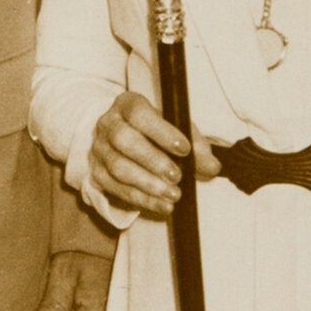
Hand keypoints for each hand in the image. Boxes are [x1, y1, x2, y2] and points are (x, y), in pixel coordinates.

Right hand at [86, 91, 218, 217]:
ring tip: (174, 194)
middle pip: (124, 140)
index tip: (184, 148)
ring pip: (119, 168)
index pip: (139, 113)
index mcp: (128, 105)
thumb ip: (196, 145)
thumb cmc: (153, 132)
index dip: (161, 131)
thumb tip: (211, 167)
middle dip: (153, 160)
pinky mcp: (98, 174)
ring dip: (148, 184)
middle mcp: (108, 125)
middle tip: (177, 175)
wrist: (121, 142)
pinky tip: (163, 205)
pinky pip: (118, 189)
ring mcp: (100, 150)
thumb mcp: (175, 129)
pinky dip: (143, 200)